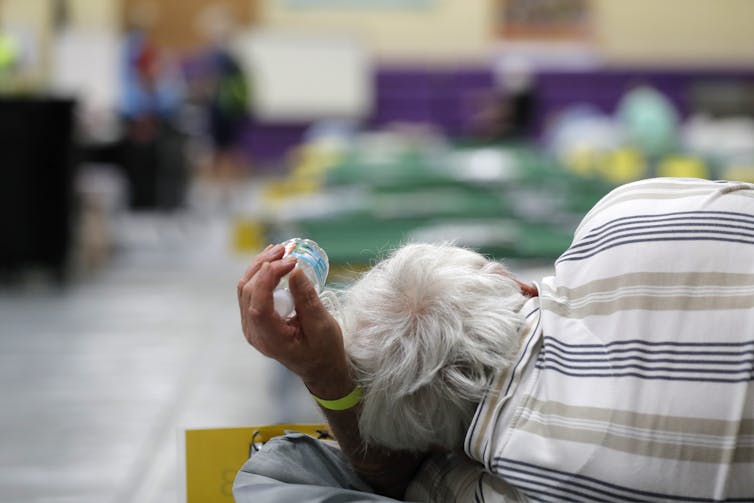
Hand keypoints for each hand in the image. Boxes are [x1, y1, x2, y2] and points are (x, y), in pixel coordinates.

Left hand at [237, 244, 351, 396]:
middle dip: (265, 266)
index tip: (287, 261)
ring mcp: (251, 325)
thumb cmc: (324, 351)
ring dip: (261, 266)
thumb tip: (294, 271)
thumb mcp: (322, 326)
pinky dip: (260, 273)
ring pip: (246, 288)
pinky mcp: (255, 318)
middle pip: (248, 292)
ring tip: (280, 250)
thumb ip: (307, 300)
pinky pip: (251, 291)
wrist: (319, 367)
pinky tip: (273, 261)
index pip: (259, 306)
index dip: (268, 279)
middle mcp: (254, 332)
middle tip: (287, 250)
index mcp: (271, 339)